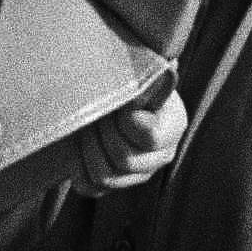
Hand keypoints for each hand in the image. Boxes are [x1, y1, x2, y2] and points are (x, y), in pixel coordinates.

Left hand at [72, 71, 185, 196]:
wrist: (105, 92)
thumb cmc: (124, 76)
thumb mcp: (137, 71)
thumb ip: (146, 71)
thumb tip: (165, 63)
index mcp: (173, 125)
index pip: (150, 136)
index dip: (127, 120)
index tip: (120, 103)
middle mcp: (161, 155)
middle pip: (124, 158)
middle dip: (102, 131)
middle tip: (96, 110)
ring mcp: (138, 175)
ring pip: (106, 176)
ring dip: (88, 147)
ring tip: (87, 124)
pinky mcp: (115, 185)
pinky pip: (92, 188)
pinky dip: (78, 168)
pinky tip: (79, 146)